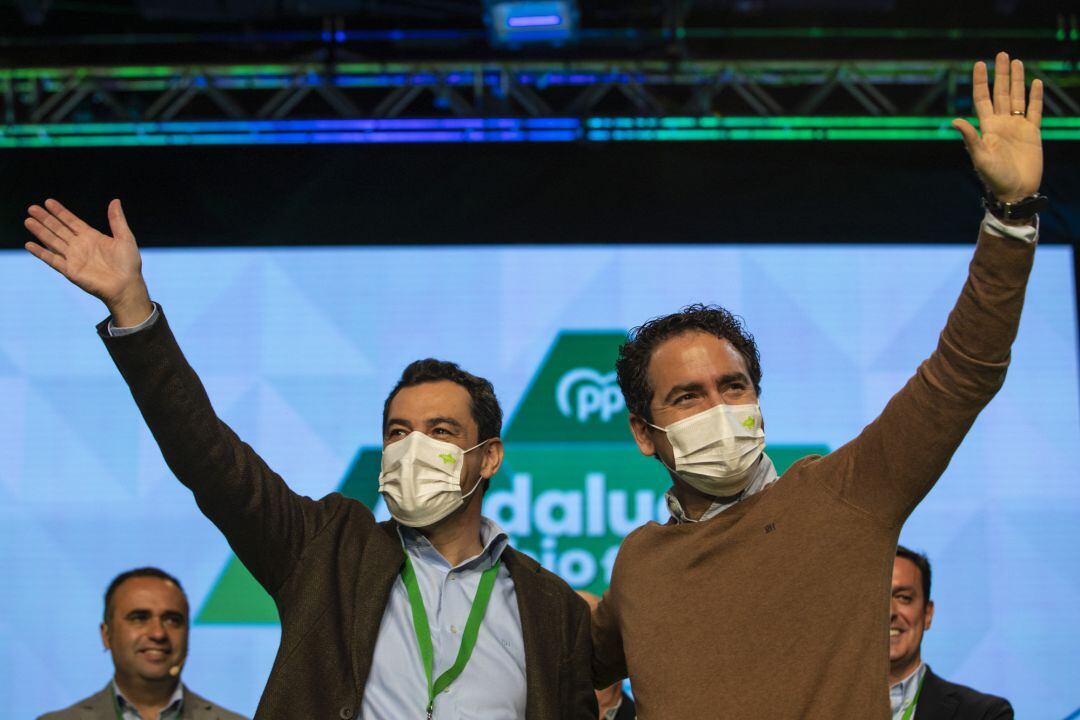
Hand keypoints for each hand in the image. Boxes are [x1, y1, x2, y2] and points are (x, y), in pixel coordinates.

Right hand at [24, 198, 152, 325]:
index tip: (48, 202)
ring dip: (40, 231)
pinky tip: (29, 245)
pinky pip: (52, 260)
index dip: (60, 212)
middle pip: (59, 229)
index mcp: (92, 237)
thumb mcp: (125, 237)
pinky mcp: (70, 270)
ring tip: (28, 220)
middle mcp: (80, 246)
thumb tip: (115, 200)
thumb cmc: (129, 263)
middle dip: (46, 219)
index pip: (71, 221)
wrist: (126, 286)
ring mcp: (74, 258)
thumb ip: (117, 220)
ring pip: (52, 241)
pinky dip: (41, 253)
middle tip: (32, 208)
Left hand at [952, 51, 1042, 202]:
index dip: (980, 81)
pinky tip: (1036, 83)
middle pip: (1000, 93)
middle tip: (1001, 54)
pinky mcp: (1032, 133)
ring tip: (1017, 62)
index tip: (979, 64)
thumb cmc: (994, 178)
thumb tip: (954, 120)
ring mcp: (1017, 127)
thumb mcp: (980, 157)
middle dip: (1000, 74)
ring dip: (1017, 80)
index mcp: (987, 127)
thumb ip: (971, 138)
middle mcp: (1001, 124)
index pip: (982, 98)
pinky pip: (1034, 110)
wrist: (1016, 191)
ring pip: (1017, 98)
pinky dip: (1035, 96)